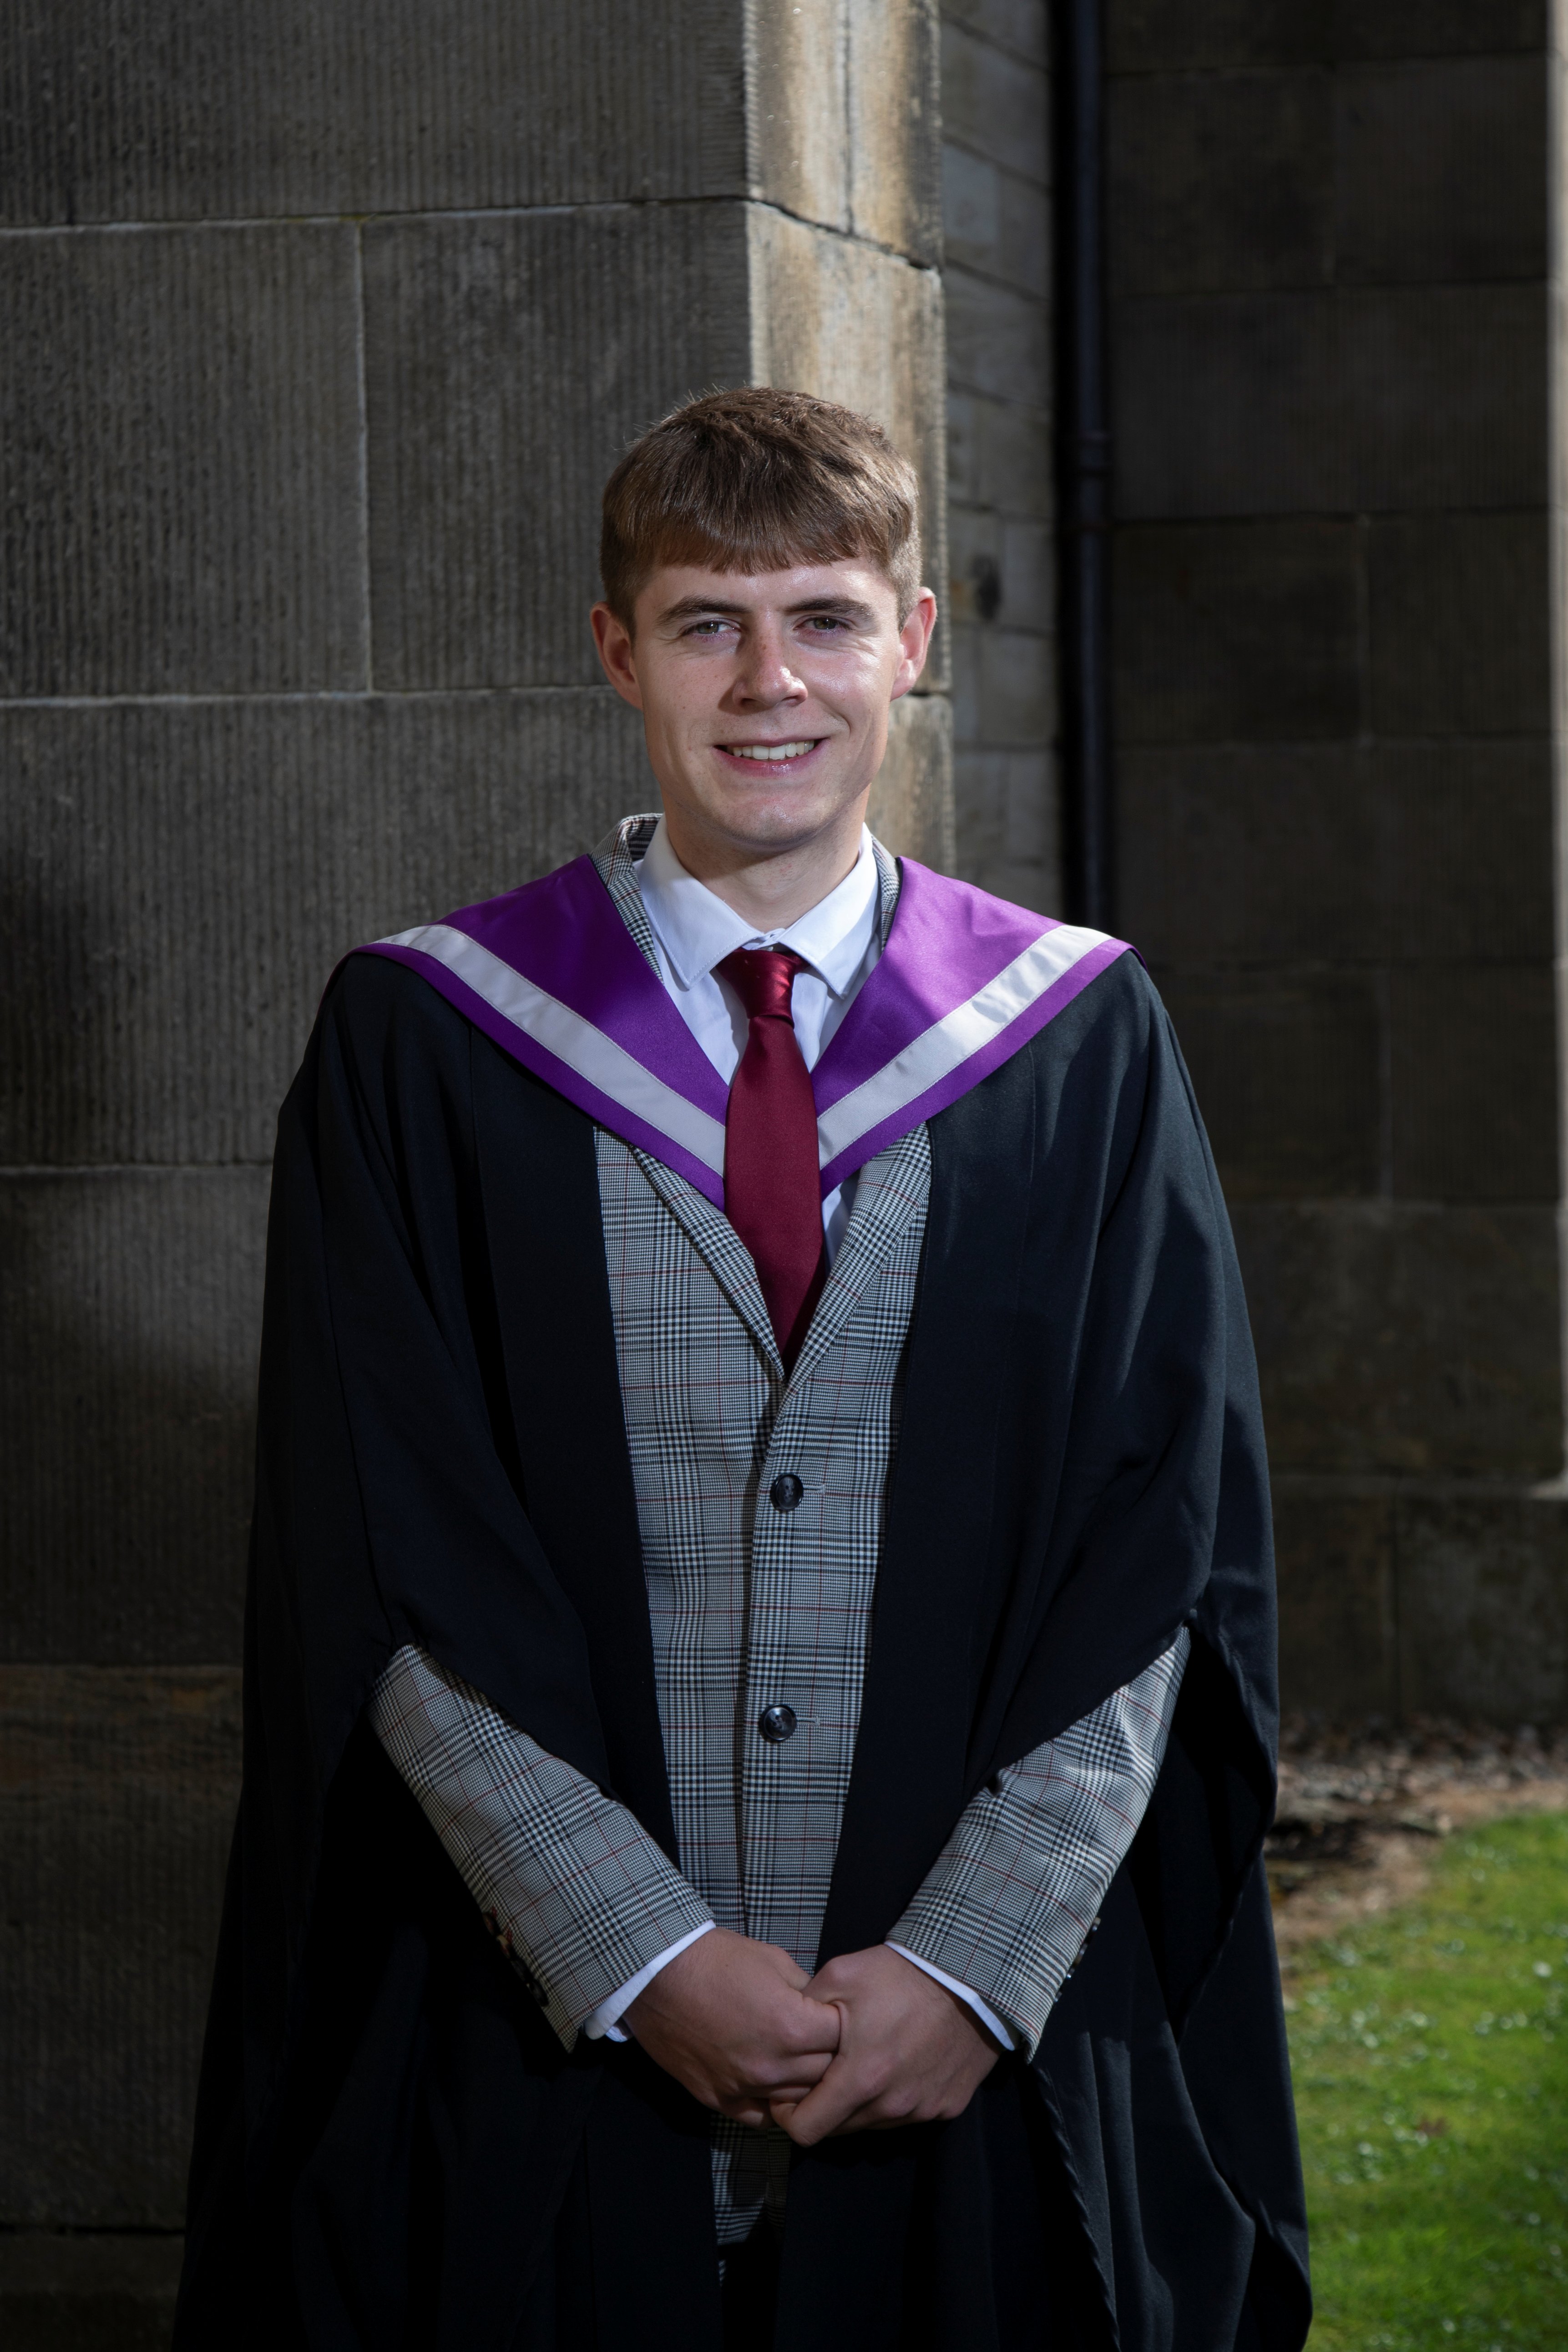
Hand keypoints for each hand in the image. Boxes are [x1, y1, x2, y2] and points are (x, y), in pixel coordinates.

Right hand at [625, 1926, 840, 2124]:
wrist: (659, 1974)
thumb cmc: (717, 1960)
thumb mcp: (775, 1961)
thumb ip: (807, 1992)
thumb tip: (826, 2010)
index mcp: (791, 2026)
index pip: (843, 2039)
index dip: (846, 2024)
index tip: (841, 2015)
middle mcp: (772, 2065)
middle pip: (826, 2075)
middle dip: (833, 2056)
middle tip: (827, 2039)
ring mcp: (744, 2087)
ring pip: (798, 2100)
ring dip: (807, 2083)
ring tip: (804, 2061)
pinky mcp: (720, 2098)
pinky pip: (762, 2116)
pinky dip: (774, 2103)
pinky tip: (775, 2084)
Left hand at [774, 1945, 1003, 2145]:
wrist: (970, 1975)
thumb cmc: (901, 1974)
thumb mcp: (839, 1976)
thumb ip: (803, 2012)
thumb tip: (783, 2040)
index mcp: (860, 2079)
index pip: (806, 2130)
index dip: (789, 2114)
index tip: (790, 2091)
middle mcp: (891, 2106)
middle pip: (838, 2129)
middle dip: (824, 2106)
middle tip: (827, 2070)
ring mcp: (922, 2110)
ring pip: (872, 2123)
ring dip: (860, 2102)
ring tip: (865, 2060)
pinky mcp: (946, 2107)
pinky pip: (906, 2115)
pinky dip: (894, 2098)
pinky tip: (899, 2063)